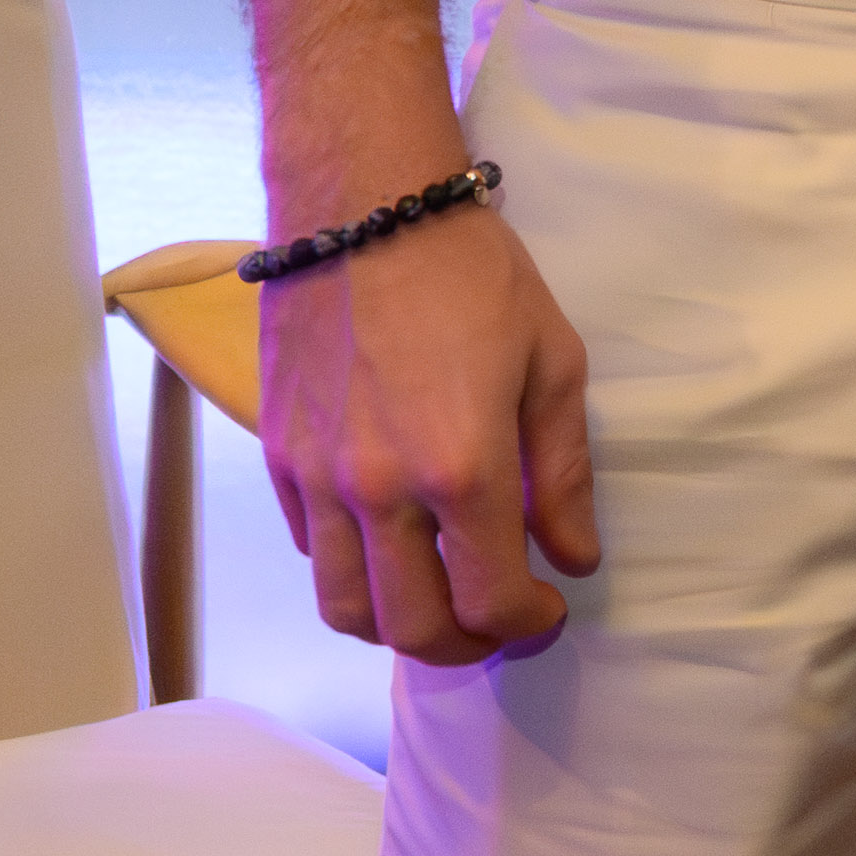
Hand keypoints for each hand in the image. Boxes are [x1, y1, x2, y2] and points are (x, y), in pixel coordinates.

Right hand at [257, 195, 598, 663]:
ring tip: (439, 601)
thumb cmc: (474, 275)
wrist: (366, 209)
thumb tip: (575, 556)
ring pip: (345, 608)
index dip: (527, 624)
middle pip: (410, 628)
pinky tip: (391, 543)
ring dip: (397, 626)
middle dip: (463, 647)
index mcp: (463, 469)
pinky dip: (352, 570)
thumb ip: (563, 473)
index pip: (490, 600)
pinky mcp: (280, 459)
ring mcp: (320, 480)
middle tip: (496, 624)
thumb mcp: (553, 362)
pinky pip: (310, 552)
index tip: (548, 610)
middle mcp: (381, 491)